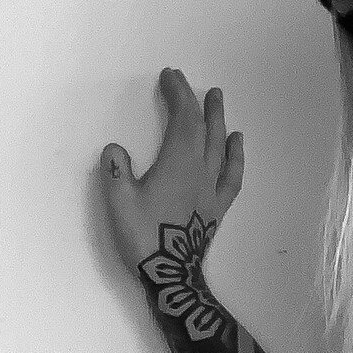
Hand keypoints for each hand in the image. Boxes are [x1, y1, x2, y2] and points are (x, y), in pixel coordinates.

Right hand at [100, 70, 245, 273]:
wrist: (172, 276)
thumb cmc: (144, 238)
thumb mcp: (119, 202)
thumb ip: (116, 171)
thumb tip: (116, 149)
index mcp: (178, 163)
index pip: (183, 119)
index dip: (178, 94)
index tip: (170, 76)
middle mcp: (201, 171)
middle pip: (204, 128)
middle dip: (196, 102)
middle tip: (189, 82)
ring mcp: (212, 190)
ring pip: (220, 147)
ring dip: (219, 120)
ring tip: (218, 100)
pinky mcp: (217, 209)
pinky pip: (232, 176)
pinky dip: (235, 156)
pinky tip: (236, 145)